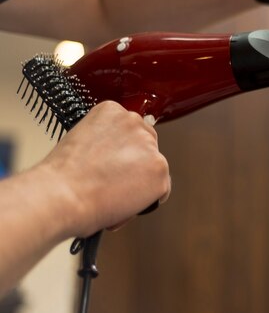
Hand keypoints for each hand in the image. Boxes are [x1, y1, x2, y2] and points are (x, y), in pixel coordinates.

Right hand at [37, 101, 170, 237]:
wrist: (61, 195)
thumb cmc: (62, 176)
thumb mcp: (80, 140)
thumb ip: (105, 140)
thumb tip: (117, 154)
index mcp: (112, 110)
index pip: (130, 129)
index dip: (121, 151)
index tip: (111, 162)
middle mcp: (134, 122)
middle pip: (147, 145)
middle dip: (135, 163)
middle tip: (114, 181)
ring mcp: (150, 146)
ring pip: (155, 167)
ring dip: (142, 180)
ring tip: (115, 193)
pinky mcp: (160, 169)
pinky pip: (162, 189)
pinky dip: (148, 199)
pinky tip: (126, 202)